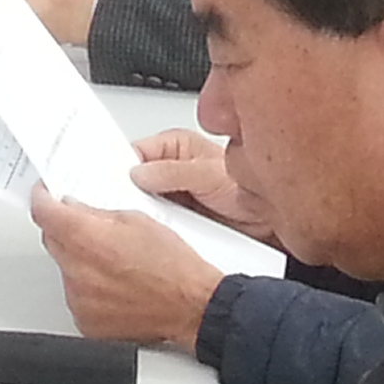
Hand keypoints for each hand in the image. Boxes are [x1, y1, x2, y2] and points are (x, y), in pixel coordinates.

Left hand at [29, 188, 219, 352]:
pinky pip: (76, 297)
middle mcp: (76, 270)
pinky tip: (114, 287)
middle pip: (51, 240)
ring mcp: (79, 299)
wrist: (193, 308)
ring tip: (113, 265)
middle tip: (87, 229)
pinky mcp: (87, 322)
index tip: (45, 195)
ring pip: (65, 270)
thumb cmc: (174, 268)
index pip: (42, 212)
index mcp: (84, 238)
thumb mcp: (137, 219)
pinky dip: (88, 290)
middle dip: (64, 230)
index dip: (42, 198)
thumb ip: (98, 212)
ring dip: (79, 262)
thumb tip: (76, 208)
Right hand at [130, 127, 271, 235]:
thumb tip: (140, 173)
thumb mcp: (208, 174)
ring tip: (148, 223)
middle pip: (137, 180)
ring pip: (146, 205)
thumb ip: (172, 172)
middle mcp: (172, 169)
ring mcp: (175, 196)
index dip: (121, 166)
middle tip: (129, 206)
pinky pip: (159, 224)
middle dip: (133, 194)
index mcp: (175, 146)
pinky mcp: (180, 221)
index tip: (111, 182)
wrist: (271, 224)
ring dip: (147, 215)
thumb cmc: (251, 189)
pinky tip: (159, 237)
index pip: (135, 151)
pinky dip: (158, 231)